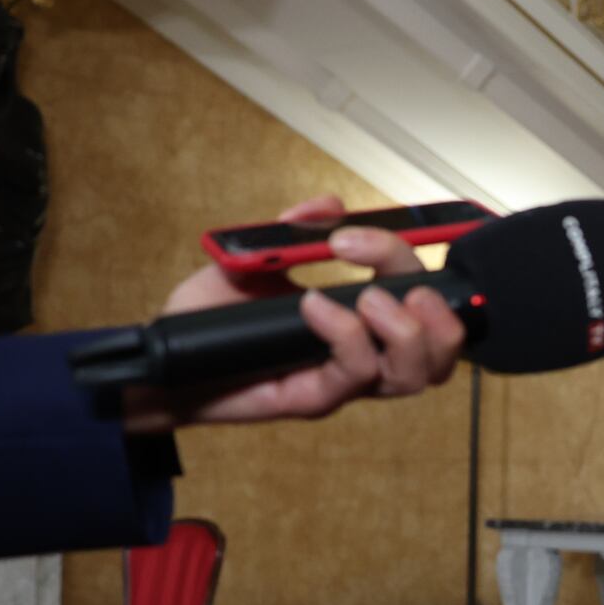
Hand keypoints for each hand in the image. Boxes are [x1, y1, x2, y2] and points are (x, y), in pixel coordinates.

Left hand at [123, 195, 466, 431]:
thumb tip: (330, 205)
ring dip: (405, 332)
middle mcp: (363, 354)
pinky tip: (313, 307)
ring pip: (414, 375)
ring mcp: (342, 381)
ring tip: (368, 301)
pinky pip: (353, 374)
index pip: (419, 295)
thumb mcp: (251, 262)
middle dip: (438, 312)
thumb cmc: (209, 318)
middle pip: (440, 349)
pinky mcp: (315, 399)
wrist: (162, 362)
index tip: (359, 236)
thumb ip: (293, 235)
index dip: (407, 259)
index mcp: (361, 319)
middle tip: (407, 288)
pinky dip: (343, 335)